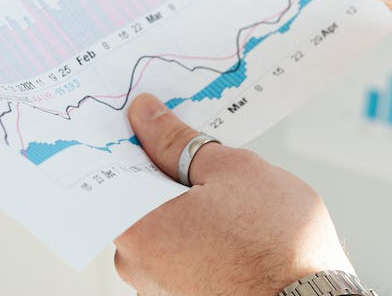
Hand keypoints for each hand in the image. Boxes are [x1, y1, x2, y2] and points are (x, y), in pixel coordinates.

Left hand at [114, 94, 352, 295]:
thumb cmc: (278, 246)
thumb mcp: (230, 169)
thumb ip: (177, 140)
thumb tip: (145, 115)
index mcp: (138, 230)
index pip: (114, 168)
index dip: (132, 135)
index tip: (146, 113)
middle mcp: (138, 266)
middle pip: (140, 195)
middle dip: (167, 166)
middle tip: (200, 145)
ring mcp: (161, 288)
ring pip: (166, 222)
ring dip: (189, 199)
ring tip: (230, 189)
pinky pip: (183, 248)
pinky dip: (201, 228)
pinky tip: (235, 219)